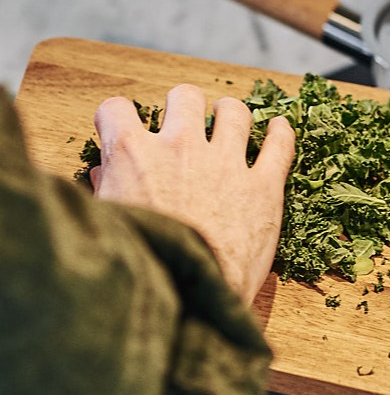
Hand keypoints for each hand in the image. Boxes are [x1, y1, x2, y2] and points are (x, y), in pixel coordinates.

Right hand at [90, 85, 296, 304]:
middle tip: (186, 122)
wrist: (185, 296)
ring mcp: (226, 164)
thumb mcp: (109, 223)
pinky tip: (279, 128)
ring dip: (230, 113)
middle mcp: (180, 147)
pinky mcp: (263, 188)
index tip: (124, 128)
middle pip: (184, 97)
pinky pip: (279, 146)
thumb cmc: (141, 262)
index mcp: (133, 154)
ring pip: (234, 113)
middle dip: (183, 106)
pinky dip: (281, 133)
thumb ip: (107, 190)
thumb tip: (102, 174)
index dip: (118, 118)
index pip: (116, 108)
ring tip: (228, 120)